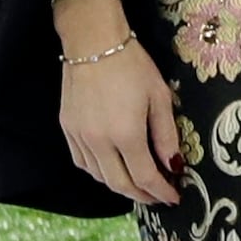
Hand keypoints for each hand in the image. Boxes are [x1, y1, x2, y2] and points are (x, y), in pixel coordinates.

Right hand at [56, 3, 183, 206]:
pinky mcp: (67, 128)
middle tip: (159, 197)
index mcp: (125, 134)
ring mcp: (79, 136)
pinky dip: (99, 172)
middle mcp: (98, 141)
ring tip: (139, 184)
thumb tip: (173, 165)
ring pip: (99, 177)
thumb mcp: (160, 97)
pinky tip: (113, 167)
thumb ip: (166, 136)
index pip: (145, 177)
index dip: (161, 192)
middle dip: (142, 196)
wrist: (93, 42)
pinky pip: (82, 162)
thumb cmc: (132, 65)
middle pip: (120, 184)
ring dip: (120, 185)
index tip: (174, 198)